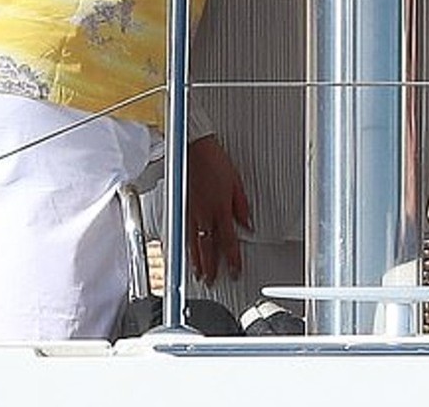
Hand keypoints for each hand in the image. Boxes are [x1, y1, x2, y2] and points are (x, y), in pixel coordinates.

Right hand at [185, 134, 251, 285]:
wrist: (191, 148)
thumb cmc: (214, 161)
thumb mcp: (237, 182)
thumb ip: (242, 206)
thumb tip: (247, 224)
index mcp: (221, 208)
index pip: (229, 241)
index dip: (233, 259)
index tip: (235, 271)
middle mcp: (204, 214)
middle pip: (209, 247)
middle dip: (212, 267)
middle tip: (214, 281)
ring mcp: (190, 213)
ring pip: (194, 243)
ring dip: (197, 262)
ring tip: (200, 276)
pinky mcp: (180, 208)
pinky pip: (184, 234)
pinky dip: (185, 247)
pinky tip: (186, 255)